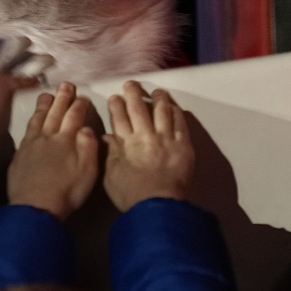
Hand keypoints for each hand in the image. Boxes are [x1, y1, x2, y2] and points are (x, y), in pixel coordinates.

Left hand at [6, 82, 98, 220]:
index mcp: (66, 140)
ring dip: (44, 105)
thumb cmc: (66, 192)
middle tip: (66, 85)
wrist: (34, 207)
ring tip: (47, 95)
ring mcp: (31, 145)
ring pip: (39, 118)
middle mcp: (48, 137)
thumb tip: (86, 127)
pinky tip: (33, 120)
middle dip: (62, 98)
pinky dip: (32, 121)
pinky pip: (27, 130)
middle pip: (55, 113)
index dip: (79, 105)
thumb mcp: (87, 172)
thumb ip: (89, 147)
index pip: (74, 116)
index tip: (83, 96)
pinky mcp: (19, 154)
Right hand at [102, 81, 193, 211]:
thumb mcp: (111, 176)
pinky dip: (176, 112)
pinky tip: (173, 106)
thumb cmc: (130, 194)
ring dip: (157, 98)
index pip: (119, 118)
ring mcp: (166, 138)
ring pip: (162, 111)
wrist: (157, 206)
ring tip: (156, 91)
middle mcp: (145, 135)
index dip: (116, 106)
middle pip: (139, 109)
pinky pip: (180, 123)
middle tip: (131, 84)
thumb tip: (107, 136)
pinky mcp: (183, 145)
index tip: (115, 97)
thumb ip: (110, 154)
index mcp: (126, 143)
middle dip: (133, 94)